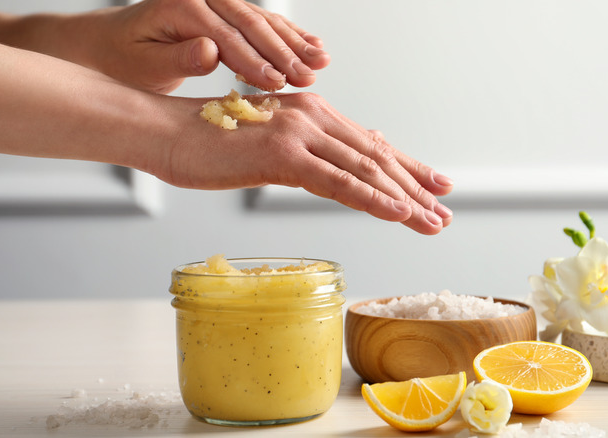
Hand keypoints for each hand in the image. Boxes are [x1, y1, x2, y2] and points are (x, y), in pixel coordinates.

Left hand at [96, 0, 330, 92]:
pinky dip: (290, 36)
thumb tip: (210, 51)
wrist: (114, 44)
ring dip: (295, 44)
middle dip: (284, 53)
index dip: (254, 60)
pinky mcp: (227, 13)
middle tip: (308, 76)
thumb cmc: (126, 58)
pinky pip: (263, 22)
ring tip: (321, 63)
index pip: (226, 35)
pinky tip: (313, 47)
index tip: (277, 82)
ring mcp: (218, 2)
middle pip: (251, 24)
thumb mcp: (144, 64)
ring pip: (263, 22)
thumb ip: (178, 58)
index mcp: (182, 6)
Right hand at [157, 93, 453, 234]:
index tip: (435, 187)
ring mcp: (299, 132)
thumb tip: (333, 176)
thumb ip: (303, 158)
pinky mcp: (282, 154)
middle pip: (375, 157)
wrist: (164, 133)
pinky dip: (372, 199)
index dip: (406, 168)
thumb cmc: (207, 146)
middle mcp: (312, 116)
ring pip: (365, 170)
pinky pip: (337, 182)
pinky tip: (399, 214)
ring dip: (405, 199)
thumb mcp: (265, 151)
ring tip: (433, 221)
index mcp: (310, 114)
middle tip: (443, 212)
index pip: (368, 145)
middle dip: (414, 188)